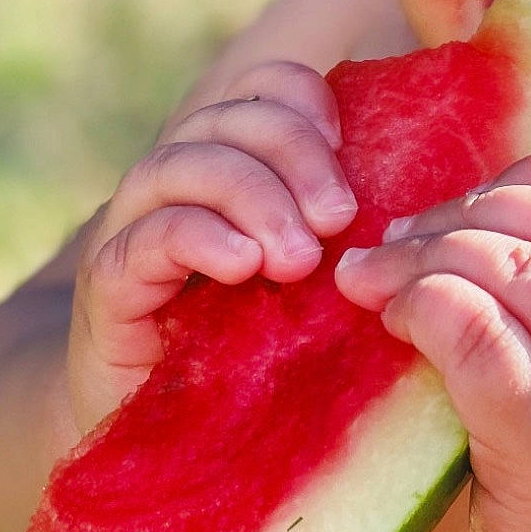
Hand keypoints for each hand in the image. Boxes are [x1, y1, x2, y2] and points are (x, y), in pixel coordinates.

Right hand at [67, 62, 357, 437]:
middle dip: (292, 152)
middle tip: (338, 217)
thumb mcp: (322, 282)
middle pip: (227, 118)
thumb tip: (421, 201)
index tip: (346, 144)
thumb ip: (352, 230)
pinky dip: (201, 238)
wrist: (177, 442)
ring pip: (183, 164)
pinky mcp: (109, 284)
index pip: (263, 89)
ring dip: (253, 196)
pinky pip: (150, 235)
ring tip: (298, 257)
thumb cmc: (269, 359)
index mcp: (237, 165)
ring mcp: (136, 228)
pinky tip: (243, 266)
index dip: (303, 98)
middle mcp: (180, 183)